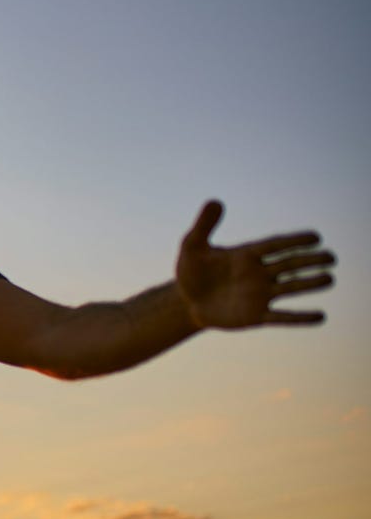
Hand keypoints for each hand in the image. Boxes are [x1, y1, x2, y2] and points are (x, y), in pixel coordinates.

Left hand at [176, 200, 335, 329]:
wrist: (186, 302)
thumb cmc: (191, 272)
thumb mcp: (192, 246)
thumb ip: (204, 226)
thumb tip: (215, 201)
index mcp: (247, 255)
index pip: (276, 245)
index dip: (295, 241)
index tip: (316, 237)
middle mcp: (259, 273)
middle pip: (289, 264)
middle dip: (310, 261)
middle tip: (331, 258)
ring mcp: (259, 295)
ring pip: (290, 288)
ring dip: (310, 283)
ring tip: (330, 279)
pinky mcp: (255, 316)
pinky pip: (281, 317)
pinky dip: (300, 318)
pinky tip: (321, 317)